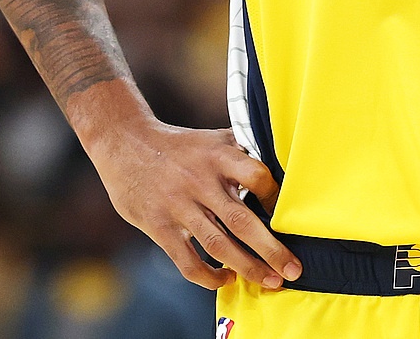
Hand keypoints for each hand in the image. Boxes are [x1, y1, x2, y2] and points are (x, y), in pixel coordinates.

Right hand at [88, 119, 301, 290]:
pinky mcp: (159, 226)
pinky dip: (208, 276)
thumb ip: (243, 152)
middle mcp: (200, 181)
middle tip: (293, 269)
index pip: (257, 176)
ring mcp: (178, 206)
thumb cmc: (181, 145)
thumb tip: (281, 167)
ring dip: (247, 267)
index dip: (275, 197)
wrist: (125, 143)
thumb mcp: (214, 138)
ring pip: (218, 244)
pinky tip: (226, 279)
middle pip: (241, 220)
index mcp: (219, 155)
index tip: (289, 215)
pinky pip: (187, 260)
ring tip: (270, 281)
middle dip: (271, 249)